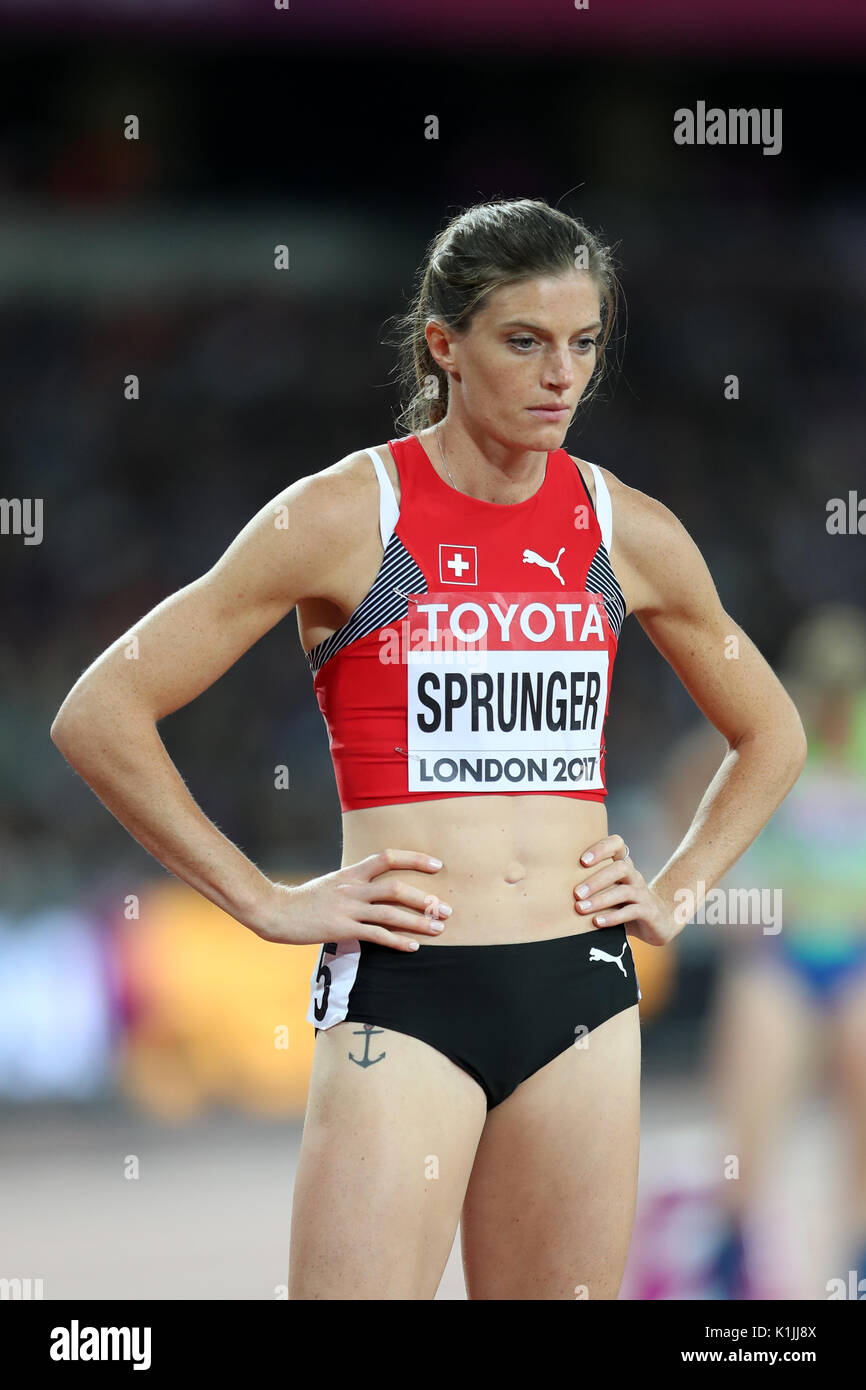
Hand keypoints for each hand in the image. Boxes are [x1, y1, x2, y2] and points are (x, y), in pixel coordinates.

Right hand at [248, 848, 450, 949]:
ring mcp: (347, 908)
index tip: (436, 865)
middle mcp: (353, 887)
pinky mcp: (342, 929)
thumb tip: (377, 888)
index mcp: (351, 872)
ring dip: (418, 921)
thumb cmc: (305, 899)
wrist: (276, 911)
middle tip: (446, 909)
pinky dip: (397, 941)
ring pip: (390, 912)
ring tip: (438, 929)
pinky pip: (376, 934)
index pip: (387, 858)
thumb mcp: (332, 883)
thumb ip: (355, 883)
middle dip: (425, 899)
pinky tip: (413, 947)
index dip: (414, 859)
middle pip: (396, 887)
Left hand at [573, 834, 678, 946]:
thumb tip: (552, 885)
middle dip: (596, 880)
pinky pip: (631, 912)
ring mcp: (643, 893)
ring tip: (581, 909)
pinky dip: (613, 917)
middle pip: (619, 868)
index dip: (601, 848)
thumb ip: (590, 885)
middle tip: (576, 893)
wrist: (659, 923)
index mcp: (623, 866)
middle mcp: (634, 876)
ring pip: (624, 891)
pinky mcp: (649, 912)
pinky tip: (597, 922)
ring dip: (600, 899)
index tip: (582, 860)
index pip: (617, 844)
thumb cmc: (623, 904)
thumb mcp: (608, 891)